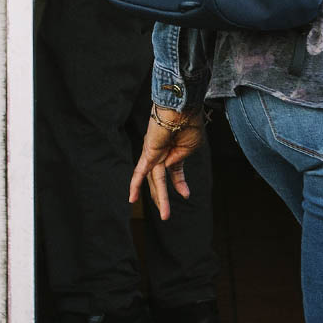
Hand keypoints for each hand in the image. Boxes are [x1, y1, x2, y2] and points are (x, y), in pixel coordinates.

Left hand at [129, 105, 204, 220]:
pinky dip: (135, 184)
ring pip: (154, 180)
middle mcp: (162, 153)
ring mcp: (154, 153)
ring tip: (166, 216)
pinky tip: (131, 199)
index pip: (174, 171)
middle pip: (159, 179)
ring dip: (160, 198)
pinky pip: (140, 171)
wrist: (183, 106)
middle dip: (163, 197)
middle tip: (166, 215)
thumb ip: (179, 159)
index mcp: (174, 149)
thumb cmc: (189, 121)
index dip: (180, 183)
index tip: (186, 194)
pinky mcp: (148, 152)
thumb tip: (168, 167)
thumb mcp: (191, 145)